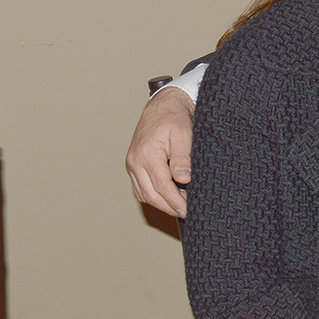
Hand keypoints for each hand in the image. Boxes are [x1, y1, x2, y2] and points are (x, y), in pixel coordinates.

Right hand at [126, 87, 194, 217]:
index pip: (161, 186)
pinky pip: (140, 187)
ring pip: (143, 194)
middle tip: (186, 212)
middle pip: (150, 194)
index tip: (187, 209)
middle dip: (168, 206)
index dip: (175, 201)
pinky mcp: (134, 165)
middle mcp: (135, 161)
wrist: (163, 106)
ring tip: (179, 206)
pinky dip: (153, 195)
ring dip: (160, 203)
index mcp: (146, 153)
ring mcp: (132, 164)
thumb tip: (183, 180)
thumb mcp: (183, 135)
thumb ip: (182, 158)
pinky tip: (167, 197)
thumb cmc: (174, 118)